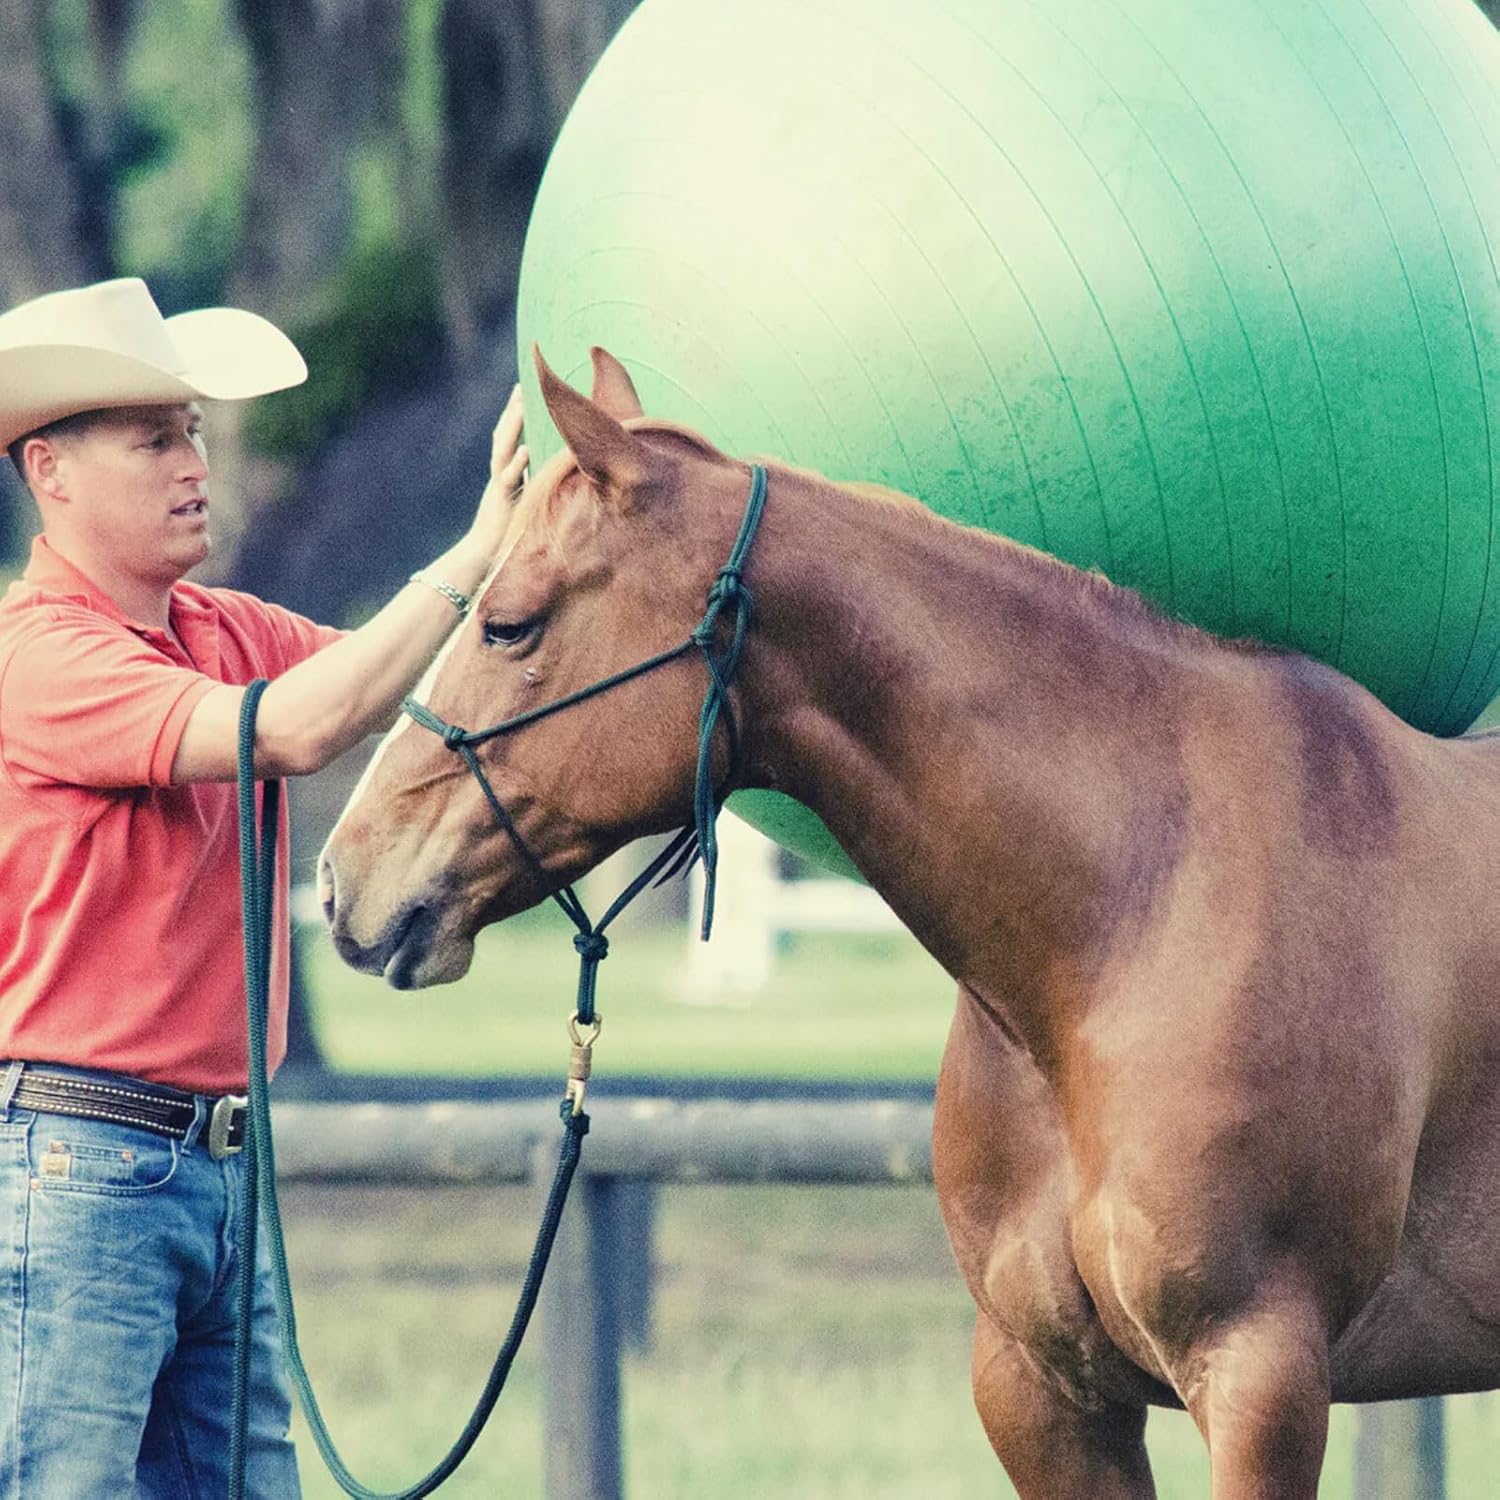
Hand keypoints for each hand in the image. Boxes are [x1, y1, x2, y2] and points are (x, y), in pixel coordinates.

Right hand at [467, 384, 527, 559]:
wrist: (484, 557)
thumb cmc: (506, 534)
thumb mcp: (522, 504)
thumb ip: (530, 487)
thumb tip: (549, 474)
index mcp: (505, 475)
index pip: (508, 440)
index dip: (514, 417)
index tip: (524, 394)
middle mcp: (500, 476)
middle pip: (503, 437)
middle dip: (512, 412)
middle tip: (522, 387)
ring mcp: (499, 487)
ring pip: (503, 451)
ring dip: (512, 428)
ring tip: (522, 405)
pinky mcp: (501, 503)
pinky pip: (508, 481)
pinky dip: (516, 465)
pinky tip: (525, 449)